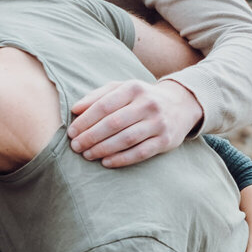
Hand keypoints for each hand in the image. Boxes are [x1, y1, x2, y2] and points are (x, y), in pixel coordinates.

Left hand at [68, 76, 203, 167]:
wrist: (180, 105)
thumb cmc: (141, 98)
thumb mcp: (122, 89)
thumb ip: (97, 96)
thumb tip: (75, 110)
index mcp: (133, 88)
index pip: (104, 106)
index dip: (85, 121)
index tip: (71, 132)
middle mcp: (148, 104)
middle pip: (113, 123)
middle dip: (91, 137)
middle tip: (76, 146)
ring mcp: (158, 123)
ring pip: (126, 139)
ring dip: (103, 149)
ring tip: (87, 155)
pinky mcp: (165, 141)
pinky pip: (140, 153)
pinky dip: (121, 159)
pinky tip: (106, 162)